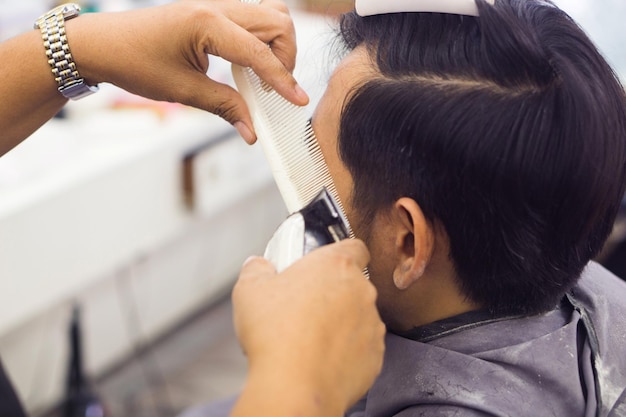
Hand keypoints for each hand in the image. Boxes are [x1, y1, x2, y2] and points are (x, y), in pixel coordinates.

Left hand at [68, 0, 308, 142]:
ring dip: (277, 45)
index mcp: (207, 23)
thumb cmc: (133, 61)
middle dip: (286, 57)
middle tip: (274, 89)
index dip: (283, 80)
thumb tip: (252, 130)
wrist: (101, 44)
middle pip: (277, 22)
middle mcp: (216, 7)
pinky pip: (252, 18)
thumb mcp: (182, 90)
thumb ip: (224, 107)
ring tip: (265, 76)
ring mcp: (215, 6)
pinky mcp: (213, 12)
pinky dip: (261, 40)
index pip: (260, 52)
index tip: (299, 100)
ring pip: (269, 14)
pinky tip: (249, 64)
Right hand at [231, 239, 384, 416]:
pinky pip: (362, 347)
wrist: (295, 387)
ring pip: (358, 317)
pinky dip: (346, 351)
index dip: (341, 253)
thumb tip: (258, 265)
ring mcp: (372, 324)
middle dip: (333, 293)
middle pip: (353, 284)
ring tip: (309, 338)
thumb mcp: (249, 290)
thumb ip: (256, 269)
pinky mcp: (375, 356)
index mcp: (335, 265)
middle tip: (304, 306)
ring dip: (341, 322)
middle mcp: (361, 291)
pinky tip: (320, 358)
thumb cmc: (276, 335)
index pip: (354, 246)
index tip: (326, 264)